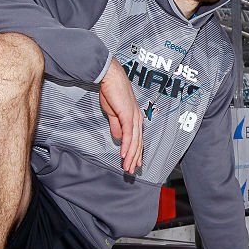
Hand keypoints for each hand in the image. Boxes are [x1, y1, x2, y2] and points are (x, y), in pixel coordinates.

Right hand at [99, 58, 142, 173]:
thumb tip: (119, 138)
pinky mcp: (127, 115)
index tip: (134, 163)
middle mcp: (137, 118)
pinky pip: (128, 134)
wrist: (110, 77)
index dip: (136, 152)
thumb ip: (117, 126)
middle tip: (131, 170)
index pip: (137, 138)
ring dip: (130, 156)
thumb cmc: (111, 92)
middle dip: (134, 158)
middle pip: (138, 142)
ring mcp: (134, 117)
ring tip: (127, 167)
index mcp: (135, 117)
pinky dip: (127, 146)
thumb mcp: (113, 113)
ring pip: (134, 141)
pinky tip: (124, 155)